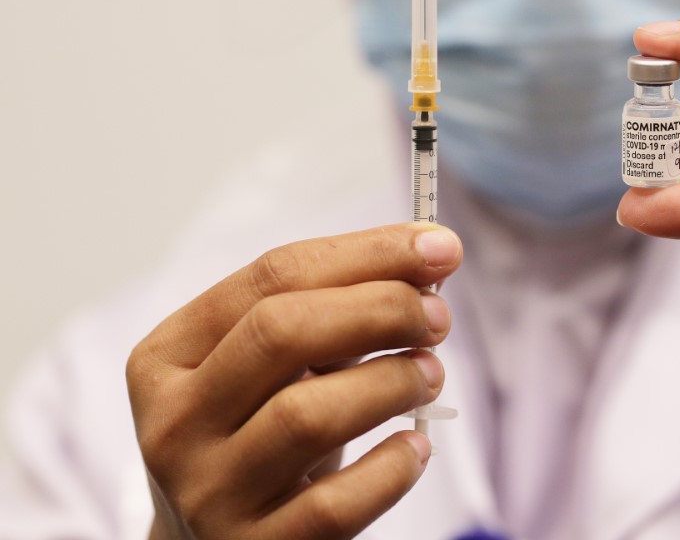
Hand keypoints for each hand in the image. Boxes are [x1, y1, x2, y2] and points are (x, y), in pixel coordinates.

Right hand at [126, 224, 460, 539]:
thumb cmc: (258, 435)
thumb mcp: (272, 368)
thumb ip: (333, 310)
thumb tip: (429, 255)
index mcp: (169, 355)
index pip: (272, 275)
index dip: (367, 253)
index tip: (439, 246)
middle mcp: (174, 423)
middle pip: (283, 333)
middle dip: (380, 308)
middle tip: (438, 316)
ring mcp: (207, 493)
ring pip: (307, 414)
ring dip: (392, 380)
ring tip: (430, 374)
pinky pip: (334, 504)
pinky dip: (391, 466)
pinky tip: (415, 447)